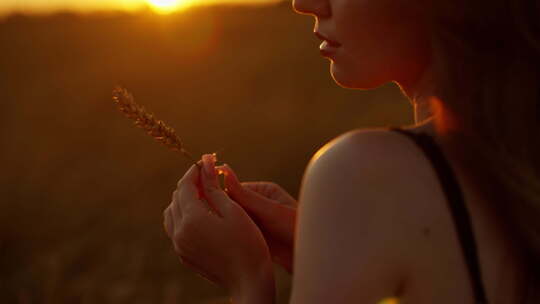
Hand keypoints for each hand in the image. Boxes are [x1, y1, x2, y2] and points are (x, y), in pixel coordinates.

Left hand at [163, 154, 274, 296]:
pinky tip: (201, 215)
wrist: (249, 280)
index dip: (195, 171)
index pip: (185, 186)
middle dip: (190, 184)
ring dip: (184, 200)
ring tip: (204, 194)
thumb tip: (206, 163)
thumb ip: (214, 187)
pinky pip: (175, 229)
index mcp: (192, 219)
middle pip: (176, 198)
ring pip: (172, 213)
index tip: (206, 161)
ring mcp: (179, 246)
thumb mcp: (233, 210)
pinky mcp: (184, 255)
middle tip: (208, 175)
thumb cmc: (248, 243)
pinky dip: (183, 216)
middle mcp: (180, 232)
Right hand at [217, 164, 296, 273]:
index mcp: (263, 191)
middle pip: (231, 208)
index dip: (218, 200)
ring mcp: (259, 221)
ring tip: (216, 239)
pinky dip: (233, 240)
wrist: (316, 254)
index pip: (232, 191)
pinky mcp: (259, 237)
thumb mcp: (269, 210)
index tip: (206, 209)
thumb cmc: (297, 228)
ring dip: (226, 230)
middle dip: (221, 216)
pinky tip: (224, 247)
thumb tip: (224, 170)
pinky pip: (241, 236)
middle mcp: (259, 205)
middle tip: (209, 227)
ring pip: (234, 223)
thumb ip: (245, 195)